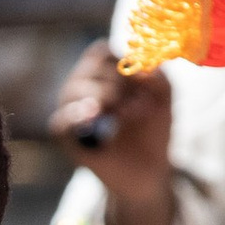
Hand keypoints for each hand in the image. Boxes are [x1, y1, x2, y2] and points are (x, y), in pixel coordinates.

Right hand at [50, 44, 177, 224]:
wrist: (148, 171)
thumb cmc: (153, 129)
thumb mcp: (164, 97)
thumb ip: (157, 75)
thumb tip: (138, 69)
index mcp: (101, 73)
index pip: (101, 53)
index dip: (123, 64)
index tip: (144, 84)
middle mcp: (81, 87)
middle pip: (89, 69)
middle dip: (119, 85)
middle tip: (141, 107)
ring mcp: (71, 111)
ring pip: (74, 90)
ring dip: (106, 98)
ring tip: (127, 116)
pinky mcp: (67, 138)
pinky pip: (60, 121)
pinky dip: (77, 116)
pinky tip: (95, 116)